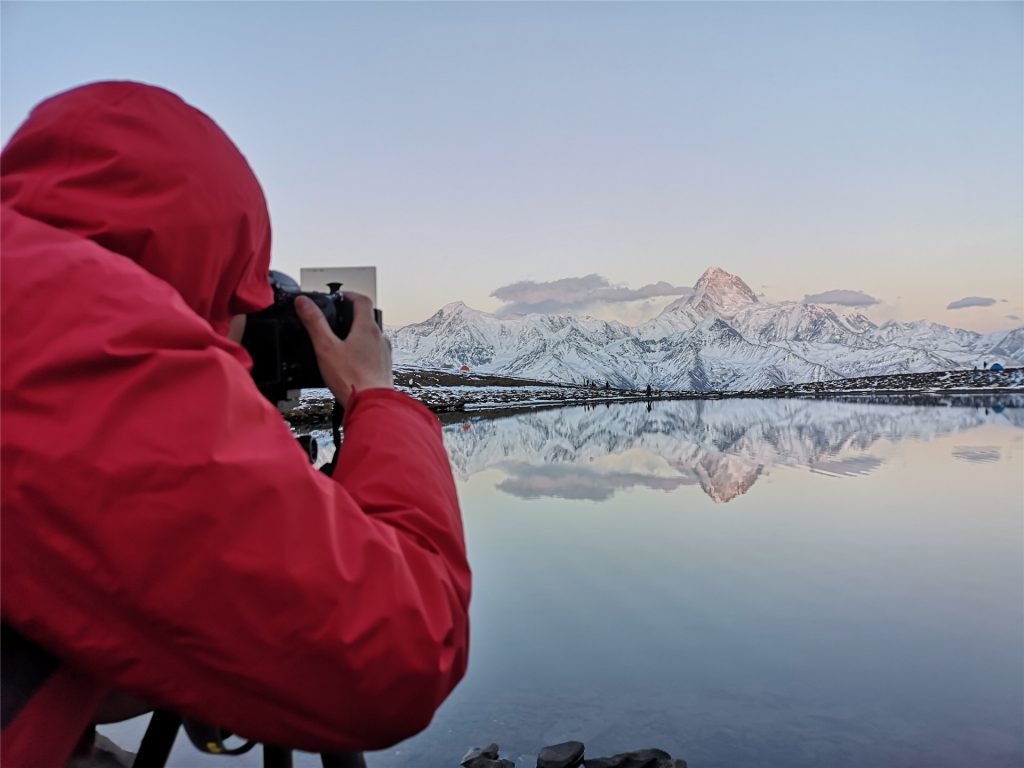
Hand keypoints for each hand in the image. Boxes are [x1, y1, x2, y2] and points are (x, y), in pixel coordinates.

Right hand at [295, 292, 392, 407]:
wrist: (371, 405)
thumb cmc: (352, 379)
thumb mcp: (325, 348)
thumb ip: (314, 323)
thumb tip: (304, 303)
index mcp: (367, 328)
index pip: (362, 300)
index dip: (350, 295)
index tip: (340, 296)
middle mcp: (380, 338)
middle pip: (368, 319)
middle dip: (352, 316)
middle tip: (338, 318)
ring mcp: (384, 354)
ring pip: (372, 337)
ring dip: (359, 334)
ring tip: (343, 341)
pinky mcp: (384, 368)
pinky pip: (375, 353)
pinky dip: (364, 351)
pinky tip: (353, 362)